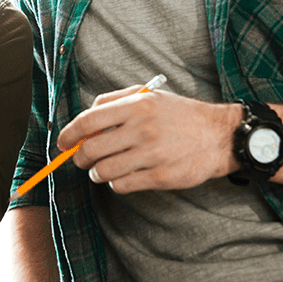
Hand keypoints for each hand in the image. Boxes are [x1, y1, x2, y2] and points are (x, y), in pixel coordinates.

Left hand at [58, 85, 238, 193]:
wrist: (220, 136)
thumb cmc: (180, 115)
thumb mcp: (150, 96)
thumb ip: (115, 101)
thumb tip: (85, 118)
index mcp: (136, 106)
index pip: (88, 121)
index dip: (68, 134)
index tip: (62, 142)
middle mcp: (142, 129)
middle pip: (91, 150)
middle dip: (79, 158)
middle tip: (81, 160)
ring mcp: (151, 155)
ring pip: (104, 171)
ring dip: (97, 173)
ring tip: (102, 170)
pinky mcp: (160, 177)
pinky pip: (122, 185)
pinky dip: (116, 184)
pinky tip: (123, 176)